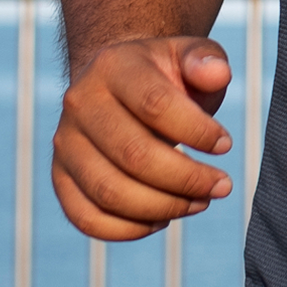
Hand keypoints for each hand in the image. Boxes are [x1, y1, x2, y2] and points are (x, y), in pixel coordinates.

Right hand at [52, 36, 233, 240]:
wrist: (120, 86)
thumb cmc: (165, 77)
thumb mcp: (189, 57)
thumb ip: (207, 60)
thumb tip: (218, 73)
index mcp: (113, 65)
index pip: (155, 104)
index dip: (196, 131)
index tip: (225, 145)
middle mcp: (80, 103)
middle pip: (133, 154)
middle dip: (186, 178)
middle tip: (221, 186)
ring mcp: (66, 143)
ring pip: (109, 192)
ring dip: (163, 207)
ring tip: (199, 203)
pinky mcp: (61, 177)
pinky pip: (87, 218)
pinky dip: (128, 229)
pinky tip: (162, 220)